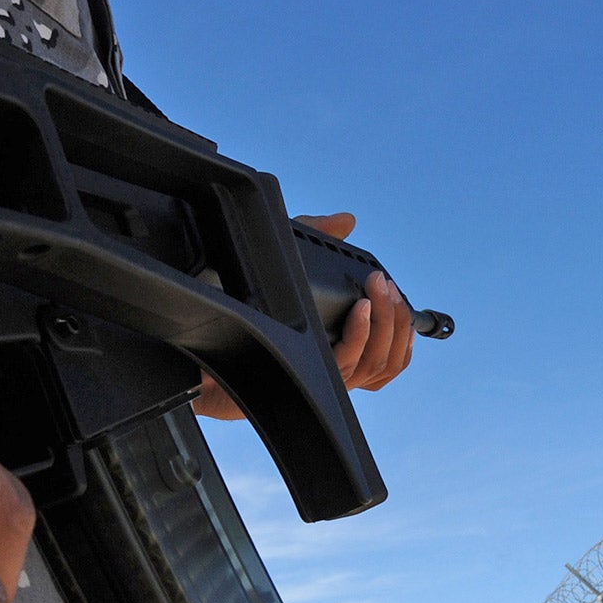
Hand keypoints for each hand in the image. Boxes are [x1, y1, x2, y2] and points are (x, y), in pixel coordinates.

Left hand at [192, 212, 415, 420]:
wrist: (199, 344)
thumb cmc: (239, 309)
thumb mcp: (283, 261)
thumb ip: (316, 236)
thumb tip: (347, 220)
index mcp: (337, 349)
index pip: (390, 351)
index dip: (404, 327)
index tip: (395, 291)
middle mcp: (335, 368)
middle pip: (390, 358)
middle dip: (398, 317)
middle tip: (385, 284)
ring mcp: (323, 377)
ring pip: (377, 363)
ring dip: (387, 324)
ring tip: (378, 291)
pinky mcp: (307, 381)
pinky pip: (348, 363)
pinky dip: (361, 334)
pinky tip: (361, 309)